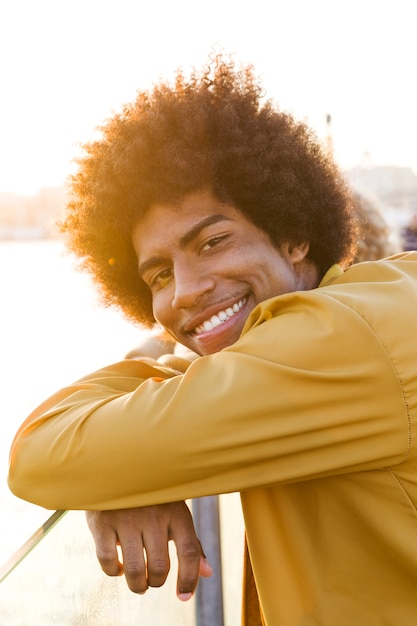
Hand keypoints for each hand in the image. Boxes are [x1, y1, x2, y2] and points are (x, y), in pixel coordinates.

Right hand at [85, 501, 211, 599]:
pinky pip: (107, 560)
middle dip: (157, 582)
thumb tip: (208, 573)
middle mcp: (154, 515)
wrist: (118, 464)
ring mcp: (127, 518)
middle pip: (160, 566)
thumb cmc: (152, 494)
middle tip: (153, 580)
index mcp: (176, 511)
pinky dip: (114, 572)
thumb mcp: (175, 510)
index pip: (190, 552)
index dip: (189, 579)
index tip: (183, 596)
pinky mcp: (102, 521)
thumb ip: (190, 541)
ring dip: (138, 585)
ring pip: (135, 570)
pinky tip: (118, 567)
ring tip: (139, 582)